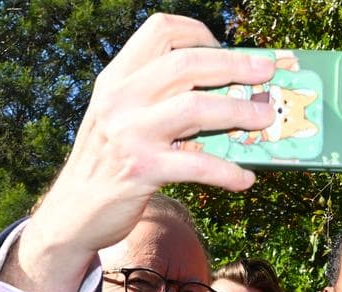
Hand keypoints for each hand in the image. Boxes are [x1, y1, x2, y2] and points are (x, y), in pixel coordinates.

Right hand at [19, 14, 276, 280]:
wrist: (74, 211)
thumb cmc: (111, 161)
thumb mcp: (123, 117)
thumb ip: (160, 97)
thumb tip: (229, 93)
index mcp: (117, 77)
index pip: (160, 31)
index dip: (199, 34)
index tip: (225, 50)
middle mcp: (120, 98)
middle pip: (187, 63)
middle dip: (235, 66)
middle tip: (267, 72)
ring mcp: (129, 132)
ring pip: (196, 107)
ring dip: (240, 112)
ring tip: (267, 118)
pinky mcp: (142, 170)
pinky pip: (198, 166)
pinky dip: (228, 172)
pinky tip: (245, 178)